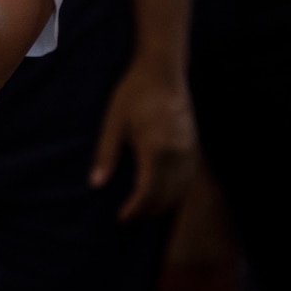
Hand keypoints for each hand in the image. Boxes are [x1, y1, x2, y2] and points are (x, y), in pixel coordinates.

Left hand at [90, 58, 199, 221]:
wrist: (163, 72)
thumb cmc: (134, 94)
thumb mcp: (113, 122)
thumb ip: (105, 155)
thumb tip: (95, 185)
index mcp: (155, 149)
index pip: (147, 193)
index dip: (134, 210)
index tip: (121, 218)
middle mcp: (177, 155)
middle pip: (165, 197)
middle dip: (147, 212)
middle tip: (128, 217)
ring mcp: (189, 152)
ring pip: (180, 192)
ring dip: (162, 205)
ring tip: (142, 210)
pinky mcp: (194, 147)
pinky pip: (188, 180)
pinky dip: (176, 193)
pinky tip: (162, 195)